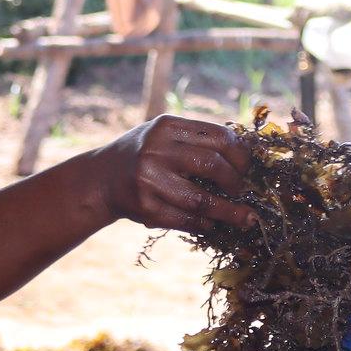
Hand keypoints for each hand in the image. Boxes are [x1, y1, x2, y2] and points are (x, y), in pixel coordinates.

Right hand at [94, 115, 256, 232]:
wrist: (101, 178)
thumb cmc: (146, 154)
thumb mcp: (166, 135)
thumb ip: (199, 141)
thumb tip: (249, 157)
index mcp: (168, 126)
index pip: (220, 138)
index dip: (242, 156)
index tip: (247, 168)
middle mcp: (156, 150)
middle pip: (213, 166)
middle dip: (235, 183)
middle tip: (241, 191)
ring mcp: (149, 180)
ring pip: (202, 200)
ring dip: (229, 212)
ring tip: (244, 218)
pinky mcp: (145, 208)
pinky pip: (186, 219)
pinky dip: (205, 224)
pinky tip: (212, 223)